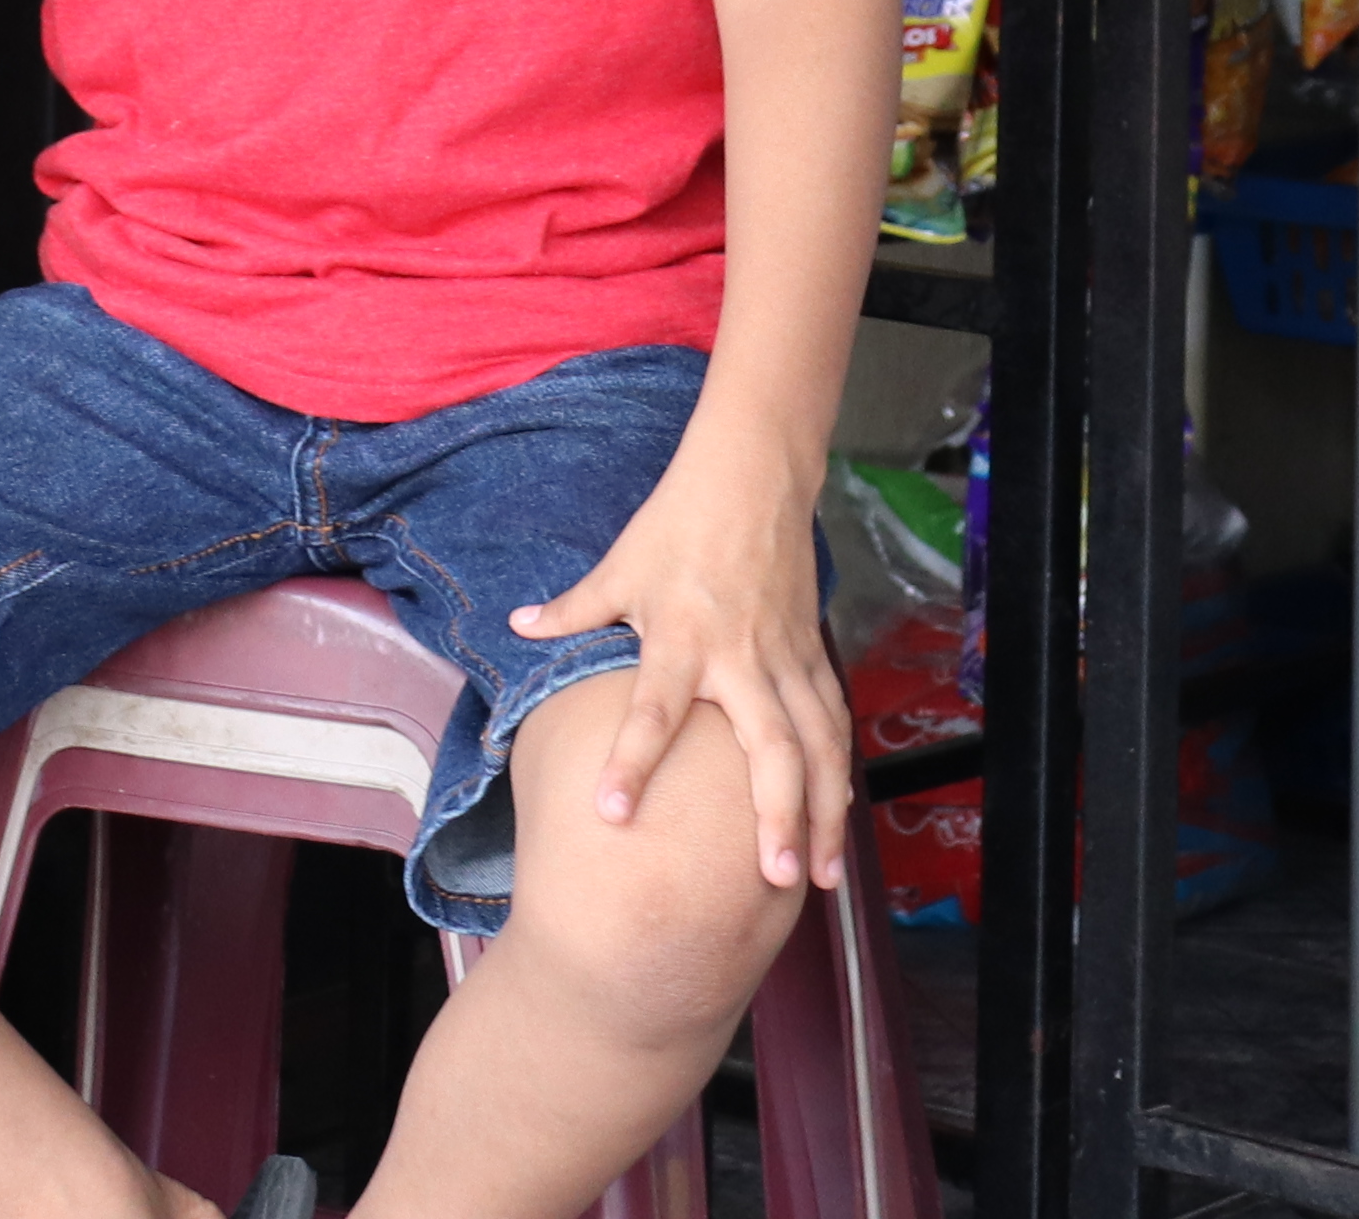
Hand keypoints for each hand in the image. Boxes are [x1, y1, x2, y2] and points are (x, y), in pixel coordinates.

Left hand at [509, 428, 850, 891]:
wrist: (752, 478)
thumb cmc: (678, 524)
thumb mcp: (617, 566)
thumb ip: (573, 608)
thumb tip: (519, 627)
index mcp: (683, 637)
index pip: (654, 710)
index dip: (631, 760)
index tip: (612, 813)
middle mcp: (742, 657)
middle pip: (768, 746)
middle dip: (776, 816)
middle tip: (775, 879)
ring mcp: (787, 658)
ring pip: (819, 745)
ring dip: (822, 812)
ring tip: (818, 876)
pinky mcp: (815, 653)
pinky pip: (834, 721)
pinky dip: (840, 771)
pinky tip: (836, 819)